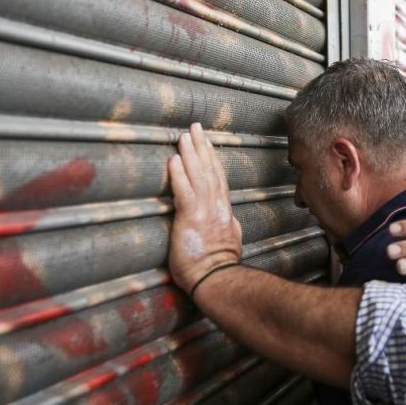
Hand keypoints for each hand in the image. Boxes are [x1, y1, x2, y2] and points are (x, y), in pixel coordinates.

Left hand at [167, 122, 242, 294]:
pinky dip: (179, 174)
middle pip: (210, 169)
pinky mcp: (190, 217)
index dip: (212, 158)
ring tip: (184, 135)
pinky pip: (184, 191)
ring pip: (198, 175)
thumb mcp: (231, 240)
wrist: (218, 278)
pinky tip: (174, 159)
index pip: (218, 178)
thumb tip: (229, 220)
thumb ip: (228, 226)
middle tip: (195, 127)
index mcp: (224, 210)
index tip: (207, 143)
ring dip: (191, 153)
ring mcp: (205, 210)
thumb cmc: (220, 265)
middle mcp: (216, 205)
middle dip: (202, 146)